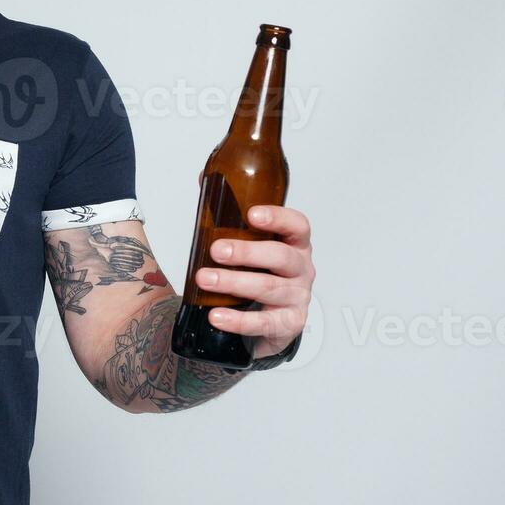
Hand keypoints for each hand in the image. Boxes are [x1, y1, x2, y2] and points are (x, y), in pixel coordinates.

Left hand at [193, 204, 314, 357]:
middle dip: (247, 252)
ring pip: (270, 288)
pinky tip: (216, 316)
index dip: (278, 218)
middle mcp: (300, 269)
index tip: (252, 214)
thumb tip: (203, 180)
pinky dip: (239, 320)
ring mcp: (297, 297)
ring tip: (205, 279)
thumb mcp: (248, 244)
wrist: (268, 320)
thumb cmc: (258, 273)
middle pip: (281, 257)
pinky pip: (265, 323)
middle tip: (216, 250)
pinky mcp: (288, 324)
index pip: (297, 226)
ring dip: (235, 282)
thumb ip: (228, 214)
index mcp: (293, 244)